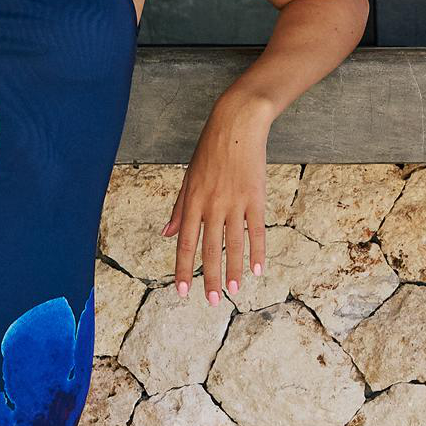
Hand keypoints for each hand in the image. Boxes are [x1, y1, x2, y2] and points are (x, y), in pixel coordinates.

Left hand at [162, 87, 271, 302]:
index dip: (184, 268)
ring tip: (234, 291)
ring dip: (235, 270)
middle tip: (211, 301)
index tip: (182, 291)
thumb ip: (179, 208)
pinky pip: (256, 230)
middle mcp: (212, 205)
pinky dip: (257, 251)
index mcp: (193, 201)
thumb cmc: (210, 150)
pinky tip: (258, 270)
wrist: (237, 124)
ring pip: (234, 244)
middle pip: (210, 249)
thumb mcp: (188, 177)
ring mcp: (235, 202)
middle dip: (210, 278)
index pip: (186, 242)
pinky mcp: (256, 197)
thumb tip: (166, 234)